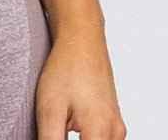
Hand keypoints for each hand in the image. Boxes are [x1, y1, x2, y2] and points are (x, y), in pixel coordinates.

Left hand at [34, 24, 126, 138]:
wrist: (81, 37)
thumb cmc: (65, 68)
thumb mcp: (49, 109)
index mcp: (101, 132)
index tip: (54, 138)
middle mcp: (115, 133)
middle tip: (57, 129)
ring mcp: (117, 127)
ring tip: (62, 125)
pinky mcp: (113, 121)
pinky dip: (87, 139)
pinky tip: (70, 126)